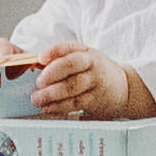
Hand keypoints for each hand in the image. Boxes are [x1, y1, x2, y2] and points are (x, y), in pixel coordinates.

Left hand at [25, 46, 148, 119]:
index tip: (40, 58)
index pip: (68, 47)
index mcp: (85, 51)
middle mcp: (91, 64)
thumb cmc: (95, 72)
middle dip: (51, 74)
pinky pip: (75, 103)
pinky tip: (48, 108)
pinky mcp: (95, 100)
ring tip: (37, 99)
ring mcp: (95, 82)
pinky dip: (59, 107)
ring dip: (52, 94)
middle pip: (71, 66)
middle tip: (38, 83)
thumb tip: (31, 66)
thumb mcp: (83, 59)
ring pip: (72, 87)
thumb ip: (61, 60)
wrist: (123, 88)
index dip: (54, 52)